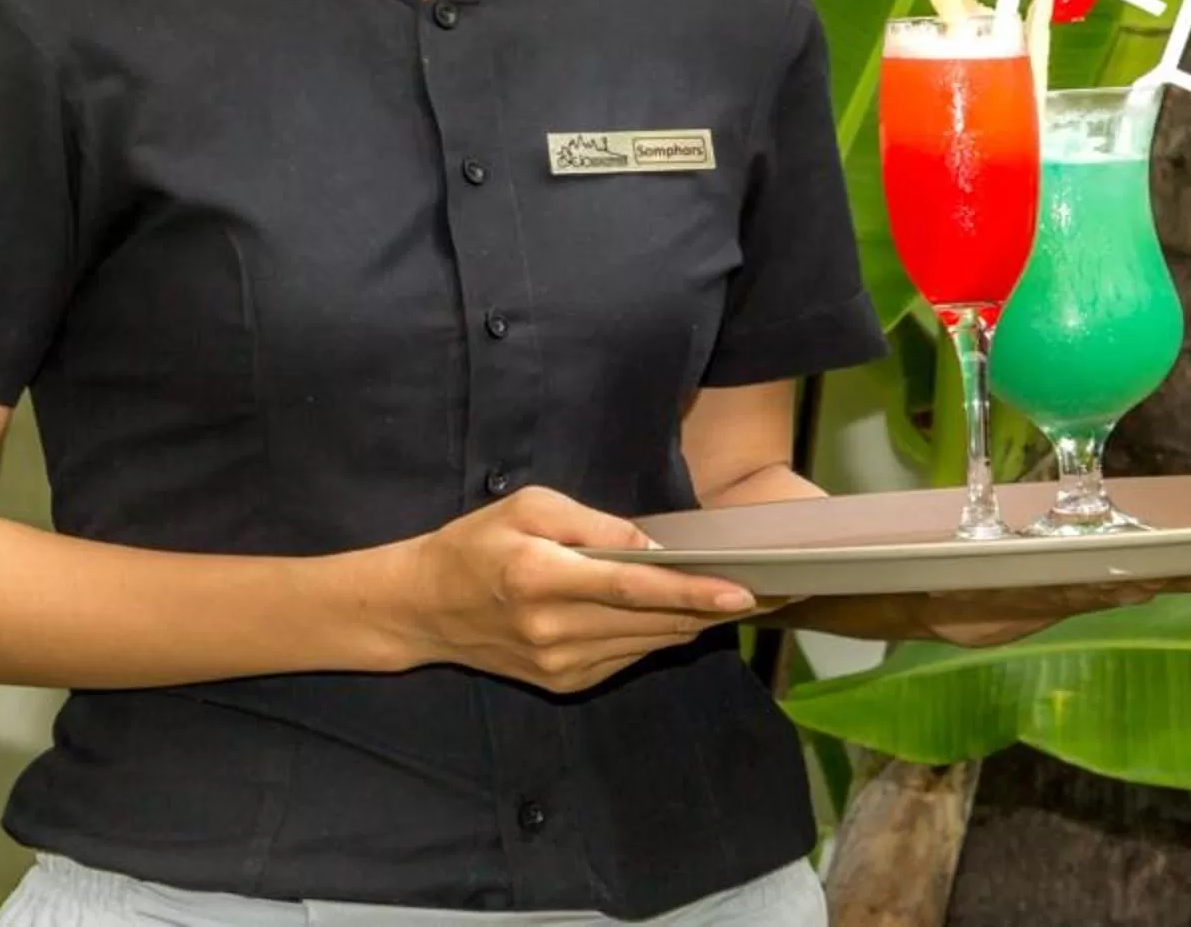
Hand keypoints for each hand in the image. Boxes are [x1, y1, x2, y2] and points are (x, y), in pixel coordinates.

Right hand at [380, 486, 758, 693]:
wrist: (425, 608)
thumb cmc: (477, 544)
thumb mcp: (529, 508)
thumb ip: (594, 524)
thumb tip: (651, 546)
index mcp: (542, 579)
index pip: (634, 590)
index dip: (693, 592)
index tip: (742, 592)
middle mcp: (553, 630)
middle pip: (651, 622)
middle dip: (711, 607)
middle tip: (766, 591)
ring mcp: (558, 664)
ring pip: (647, 645)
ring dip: (692, 624)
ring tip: (735, 601)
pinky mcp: (562, 683)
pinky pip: (626, 658)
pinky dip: (657, 638)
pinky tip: (680, 617)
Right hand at [783, 574, 1190, 648]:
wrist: (786, 579)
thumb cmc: (812, 549)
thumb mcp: (827, 554)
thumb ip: (856, 557)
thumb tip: (891, 548)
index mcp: (943, 603)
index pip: (1041, 594)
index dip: (1106, 579)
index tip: (1163, 565)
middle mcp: (976, 618)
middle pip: (1083, 599)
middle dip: (1158, 581)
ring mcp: (991, 614)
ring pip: (1087, 599)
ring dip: (1153, 583)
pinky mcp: (1000, 602)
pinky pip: (1072, 592)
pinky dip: (1123, 580)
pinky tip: (1168, 565)